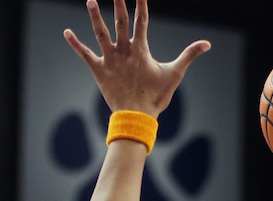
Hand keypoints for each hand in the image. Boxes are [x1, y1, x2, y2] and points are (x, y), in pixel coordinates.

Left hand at [64, 0, 209, 118]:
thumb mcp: (174, 74)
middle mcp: (124, 51)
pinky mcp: (99, 71)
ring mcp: (110, 60)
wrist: (137, 117)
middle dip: (117, 1)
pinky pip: (85, 55)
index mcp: (141, 49)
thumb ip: (189, 55)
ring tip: (90, 0)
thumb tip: (207, 44)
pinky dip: (75, 44)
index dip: (139, 2)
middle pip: (119, 20)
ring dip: (94, 16)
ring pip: (101, 33)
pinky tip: (66, 32)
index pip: (141, 19)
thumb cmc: (156, 97)